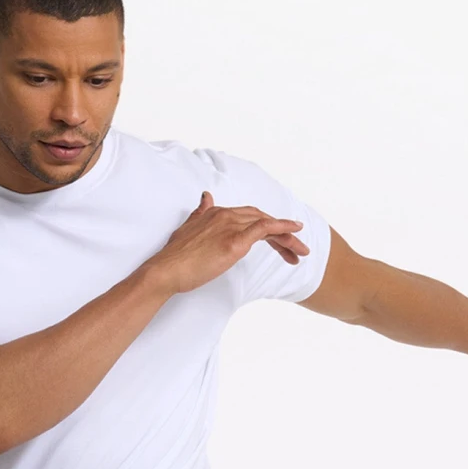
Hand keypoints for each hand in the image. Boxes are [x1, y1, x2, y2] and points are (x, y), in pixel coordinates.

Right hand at [146, 191, 309, 295]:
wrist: (165, 270)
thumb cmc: (174, 258)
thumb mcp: (188, 229)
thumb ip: (199, 213)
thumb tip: (205, 197)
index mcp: (215, 213)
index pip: (248, 217)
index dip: (266, 228)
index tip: (278, 242)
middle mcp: (225, 215)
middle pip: (261, 219)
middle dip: (282, 233)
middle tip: (296, 250)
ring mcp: (231, 226)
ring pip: (267, 224)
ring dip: (288, 237)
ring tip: (302, 251)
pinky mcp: (235, 241)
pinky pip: (266, 228)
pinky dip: (283, 227)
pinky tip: (296, 232)